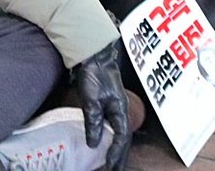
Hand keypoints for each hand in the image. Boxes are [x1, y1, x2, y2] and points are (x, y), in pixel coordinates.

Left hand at [73, 42, 129, 170]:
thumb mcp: (91, 100)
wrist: (95, 54)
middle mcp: (120, 110)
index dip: (116, 154)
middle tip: (115, 170)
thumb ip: (93, 121)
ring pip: (120, 133)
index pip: (121, 138)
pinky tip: (107, 142)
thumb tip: (94, 144)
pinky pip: (114, 125)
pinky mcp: (109, 102)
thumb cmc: (95, 75)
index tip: (111, 167)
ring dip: (118, 149)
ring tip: (114, 162)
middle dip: (121, 156)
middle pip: (124, 138)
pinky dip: (112, 138)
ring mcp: (116, 106)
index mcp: (119, 110)